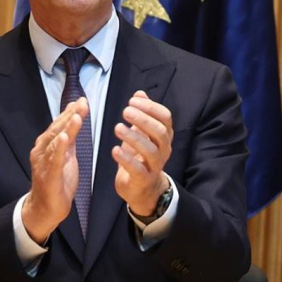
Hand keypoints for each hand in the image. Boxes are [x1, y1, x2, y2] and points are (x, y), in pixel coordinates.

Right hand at [22, 98, 87, 243]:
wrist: (46, 208)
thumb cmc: (57, 182)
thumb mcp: (67, 157)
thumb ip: (70, 140)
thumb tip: (76, 122)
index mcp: (48, 145)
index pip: (60, 124)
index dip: (71, 112)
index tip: (82, 100)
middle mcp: (42, 150)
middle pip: (57, 129)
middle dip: (70, 115)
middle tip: (82, 102)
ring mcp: (44, 162)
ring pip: (55, 141)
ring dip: (66, 128)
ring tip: (76, 115)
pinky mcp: (49, 175)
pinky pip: (54, 160)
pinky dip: (59, 148)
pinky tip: (65, 138)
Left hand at [113, 90, 173, 215]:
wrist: (143, 188)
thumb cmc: (140, 157)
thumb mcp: (142, 134)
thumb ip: (142, 114)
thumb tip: (140, 93)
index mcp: (164, 136)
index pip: (165, 118)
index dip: (151, 107)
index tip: (133, 100)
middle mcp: (163, 150)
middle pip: (161, 132)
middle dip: (143, 120)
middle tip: (125, 111)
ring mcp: (155, 166)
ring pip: (150, 151)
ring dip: (134, 137)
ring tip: (117, 128)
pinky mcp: (144, 179)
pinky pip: (137, 169)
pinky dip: (126, 159)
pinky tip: (115, 150)